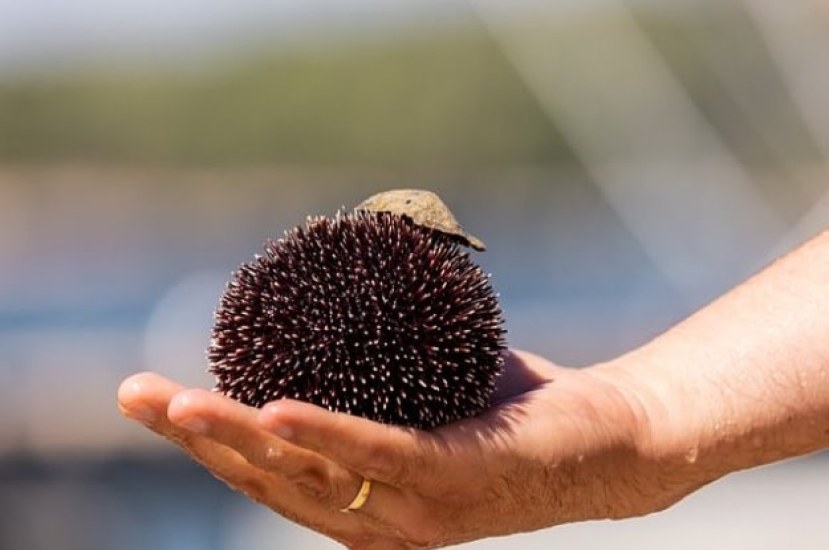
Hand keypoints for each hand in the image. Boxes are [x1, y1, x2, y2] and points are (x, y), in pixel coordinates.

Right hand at [118, 350, 693, 548]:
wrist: (614, 438)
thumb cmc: (519, 412)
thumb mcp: (433, 388)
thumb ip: (384, 367)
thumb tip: (339, 302)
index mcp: (365, 500)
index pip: (270, 474)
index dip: (206, 443)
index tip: (156, 398)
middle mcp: (377, 521)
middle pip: (269, 481)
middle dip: (196, 441)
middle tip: (134, 394)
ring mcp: (415, 510)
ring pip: (308, 476)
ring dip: (237, 440)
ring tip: (180, 403)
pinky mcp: (454, 482)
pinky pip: (378, 457)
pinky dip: (324, 434)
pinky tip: (273, 410)